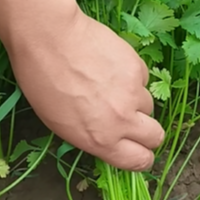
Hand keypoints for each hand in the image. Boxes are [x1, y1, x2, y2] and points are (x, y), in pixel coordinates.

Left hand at [9, 10, 164, 171]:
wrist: (49, 38)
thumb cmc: (42, 84)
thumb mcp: (60, 125)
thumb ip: (93, 137)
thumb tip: (110, 140)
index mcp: (101, 140)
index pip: (140, 161)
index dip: (142, 158)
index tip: (138, 152)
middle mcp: (122, 120)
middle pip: (156, 137)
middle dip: (147, 134)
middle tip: (132, 123)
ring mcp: (133, 93)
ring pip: (149, 105)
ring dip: (135, 102)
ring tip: (112, 88)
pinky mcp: (137, 67)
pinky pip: (142, 80)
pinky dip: (131, 78)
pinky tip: (111, 68)